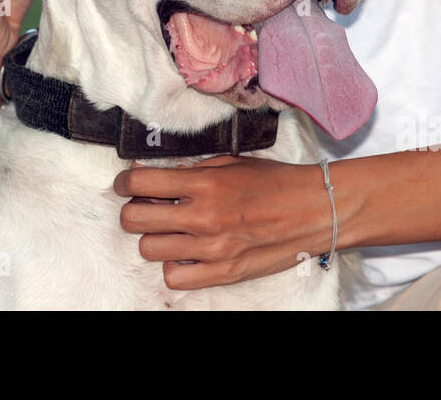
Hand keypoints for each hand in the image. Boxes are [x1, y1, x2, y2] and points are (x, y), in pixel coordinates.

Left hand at [113, 155, 335, 289]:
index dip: (125, 181)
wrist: (315, 209)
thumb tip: (148, 172)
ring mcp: (213, 249)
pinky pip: (175, 278)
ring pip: (149, 249)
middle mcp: (204, 216)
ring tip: (169, 229)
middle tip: (145, 205)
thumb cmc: (275, 182)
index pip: (140, 182)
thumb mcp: (231, 161)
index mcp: (206, 182)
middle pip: (134, 219)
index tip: (127, 182)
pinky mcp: (224, 273)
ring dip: (152, 238)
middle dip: (133, 210)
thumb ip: (190, 169)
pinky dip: (174, 266)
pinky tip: (185, 252)